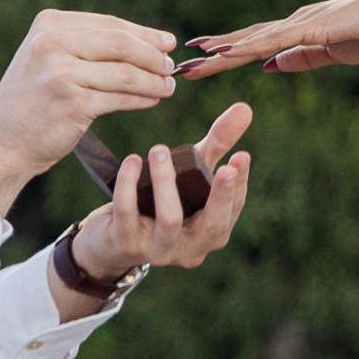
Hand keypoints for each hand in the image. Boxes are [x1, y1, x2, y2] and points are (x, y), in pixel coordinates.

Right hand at [0, 10, 179, 214]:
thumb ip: (87, 45)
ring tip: (167, 86)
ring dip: (153, 79)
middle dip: (152, 54)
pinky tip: (153, 99)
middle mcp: (52, 43)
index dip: (143, 33)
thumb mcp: (48, 58)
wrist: (2, 144)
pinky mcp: (73, 103)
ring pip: (125, 71)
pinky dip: (142, 98)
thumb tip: (150, 41)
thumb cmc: (32, 102)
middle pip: (120, 42)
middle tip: (171, 66)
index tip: (167, 42)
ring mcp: (61, 72)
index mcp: (49, 24)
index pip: (109, 23)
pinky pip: (120, 97)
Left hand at [59, 105, 254, 309]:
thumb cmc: (163, 201)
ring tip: (159, 150)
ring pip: (170, 219)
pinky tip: (133, 161)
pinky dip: (129, 185)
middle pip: (213, 227)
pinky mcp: (127, 244)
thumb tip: (245, 108)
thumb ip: (218, 144)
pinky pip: (128, 213)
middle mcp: (190, 249)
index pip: (232, 211)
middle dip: (221, 196)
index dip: (239, 185)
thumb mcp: (192, 174)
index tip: (242, 155)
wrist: (113, 239)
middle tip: (225, 166)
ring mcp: (159, 250)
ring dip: (166, 182)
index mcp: (211, 235)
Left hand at [182, 0, 358, 77]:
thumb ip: (305, 59)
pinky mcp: (311, 28)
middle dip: (211, 55)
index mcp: (298, 32)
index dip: (225, 54)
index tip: (198, 61)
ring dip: (220, 52)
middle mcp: (292, 25)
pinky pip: (273, 41)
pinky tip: (227, 53)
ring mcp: (299, 25)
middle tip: (179, 65)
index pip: (254, 46)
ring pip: (251, 42)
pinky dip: (247, 47)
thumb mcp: (336, 54)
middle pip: (243, 42)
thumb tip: (271, 68)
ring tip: (191, 61)